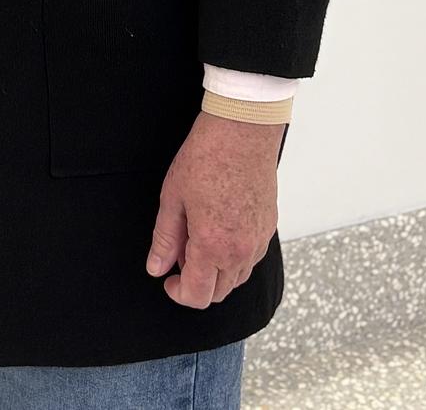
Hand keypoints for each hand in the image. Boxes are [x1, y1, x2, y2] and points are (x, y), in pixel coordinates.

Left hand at [145, 111, 280, 308]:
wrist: (242, 130)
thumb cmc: (206, 157)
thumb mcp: (173, 197)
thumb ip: (165, 239)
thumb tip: (156, 268)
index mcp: (213, 246)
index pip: (198, 295)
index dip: (179, 293)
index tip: (169, 280)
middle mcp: (241, 251)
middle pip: (219, 292)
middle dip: (197, 284)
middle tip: (181, 253)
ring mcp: (258, 241)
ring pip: (237, 278)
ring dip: (216, 271)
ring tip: (199, 237)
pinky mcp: (268, 227)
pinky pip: (251, 258)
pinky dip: (234, 257)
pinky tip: (220, 229)